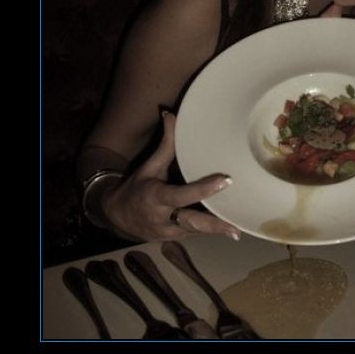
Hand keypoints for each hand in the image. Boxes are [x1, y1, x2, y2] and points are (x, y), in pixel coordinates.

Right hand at [103, 111, 239, 241]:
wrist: (116, 216)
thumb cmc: (136, 187)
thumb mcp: (149, 166)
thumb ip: (165, 144)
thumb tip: (170, 114)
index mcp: (156, 197)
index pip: (182, 195)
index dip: (203, 189)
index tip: (225, 181)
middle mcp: (162, 218)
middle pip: (192, 223)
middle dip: (214, 226)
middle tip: (236, 227)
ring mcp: (169, 232)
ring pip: (196, 231)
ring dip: (217, 229)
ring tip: (238, 230)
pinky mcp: (174, 239)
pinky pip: (195, 233)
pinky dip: (210, 230)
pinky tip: (229, 229)